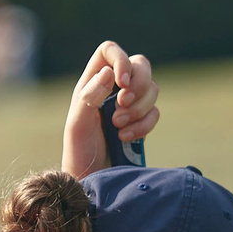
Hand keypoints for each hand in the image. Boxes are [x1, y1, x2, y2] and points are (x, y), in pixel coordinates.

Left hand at [61, 40, 159, 175]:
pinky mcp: (142, 122)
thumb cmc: (79, 152)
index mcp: (92, 82)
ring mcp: (130, 105)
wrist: (93, 180)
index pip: (109, 51)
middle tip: (122, 104)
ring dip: (139, 108)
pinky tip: (126, 138)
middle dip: (138, 84)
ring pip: (152, 88)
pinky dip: (144, 125)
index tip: (122, 82)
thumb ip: (89, 97)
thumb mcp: (77, 125)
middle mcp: (113, 89)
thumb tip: (108, 73)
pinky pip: (155, 113)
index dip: (121, 59)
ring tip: (118, 127)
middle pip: (140, 64)